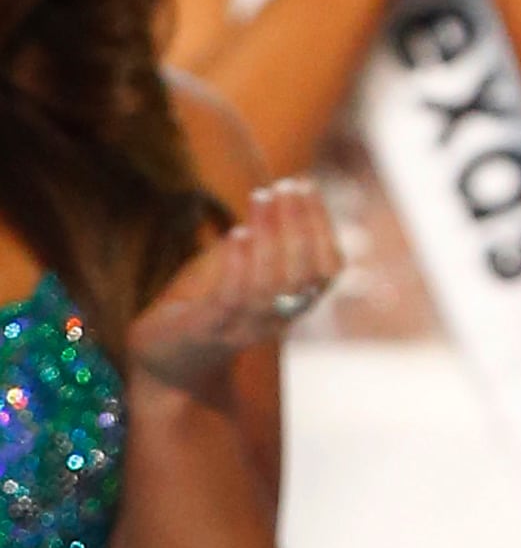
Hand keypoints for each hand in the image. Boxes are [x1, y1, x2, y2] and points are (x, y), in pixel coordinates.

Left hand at [130, 179, 339, 393]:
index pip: (327, 266)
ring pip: (272, 283)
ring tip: (261, 197)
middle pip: (304, 272)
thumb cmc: (203, 306)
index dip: (322, 225)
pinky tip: (237, 232)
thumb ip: (260, 242)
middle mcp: (278, 319)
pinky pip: (232, 298)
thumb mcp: (237, 268)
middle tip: (285, 185)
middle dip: (299, 223)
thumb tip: (276, 193)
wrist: (165, 363)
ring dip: (271, 235)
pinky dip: (239, 264)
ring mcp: (243, 328)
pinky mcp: (207, 332)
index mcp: (294, 305)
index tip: (305, 184)